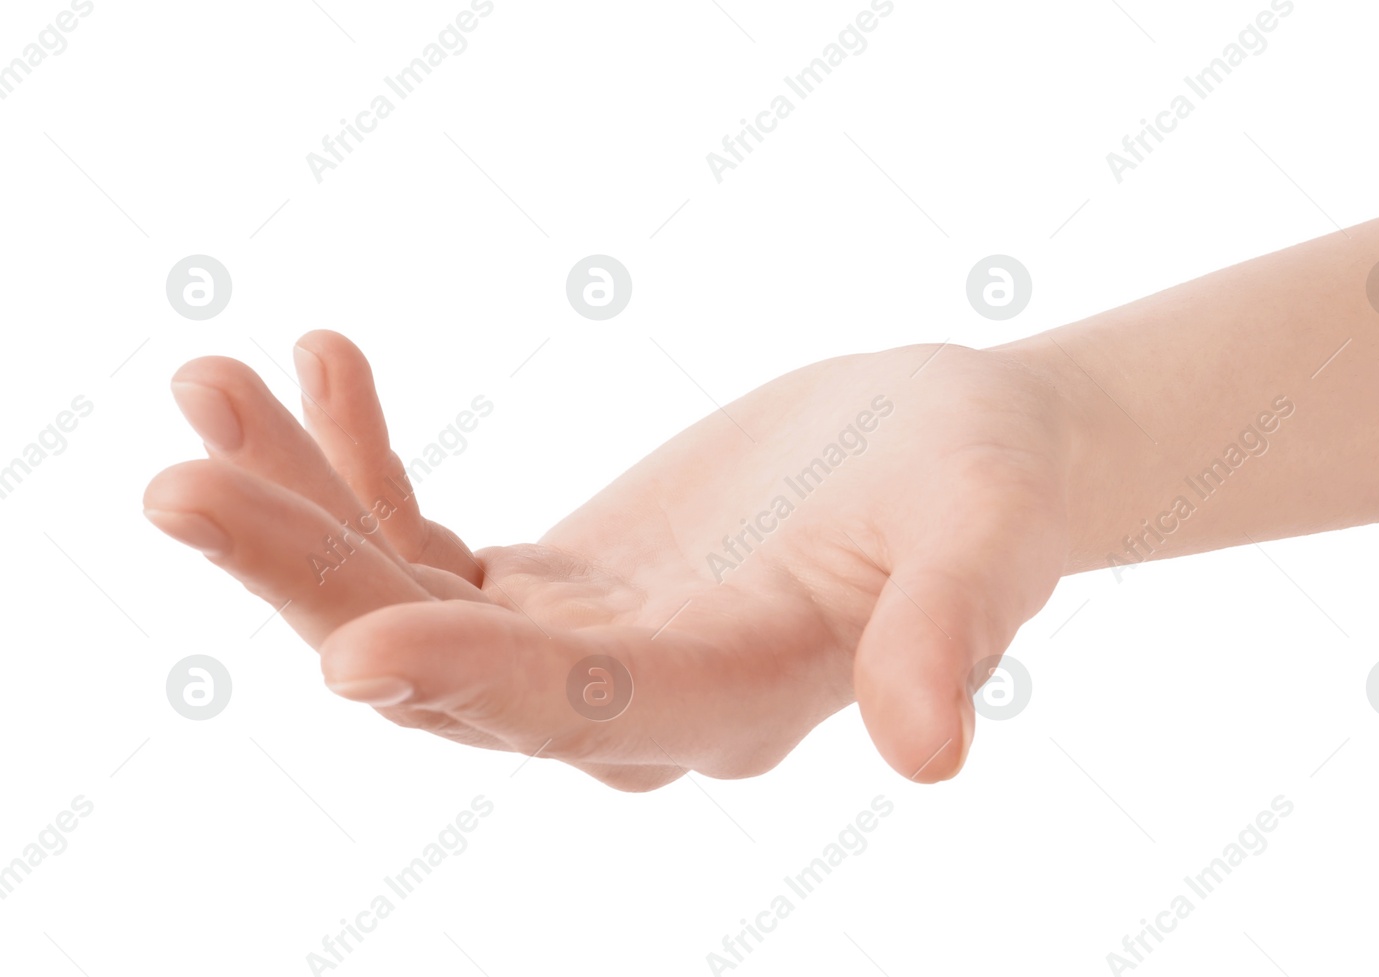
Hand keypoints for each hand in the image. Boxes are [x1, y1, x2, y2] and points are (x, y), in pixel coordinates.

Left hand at [144, 332, 1074, 789]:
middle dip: (315, 581)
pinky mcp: (558, 589)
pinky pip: (424, 544)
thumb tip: (933, 753)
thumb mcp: (985, 534)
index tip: (353, 646)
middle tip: (183, 481)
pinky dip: (358, 464)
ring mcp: (584, 648)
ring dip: (298, 507)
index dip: (481, 682)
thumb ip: (948, 629)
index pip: (593, 708)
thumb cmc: (984, 484)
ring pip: (404, 608)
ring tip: (209, 382)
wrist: (955, 456)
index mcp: (739, 695)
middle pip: (450, 674)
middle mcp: (638, 702)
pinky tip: (322, 364)